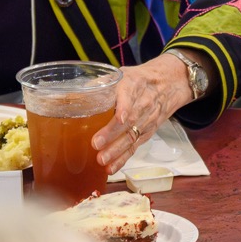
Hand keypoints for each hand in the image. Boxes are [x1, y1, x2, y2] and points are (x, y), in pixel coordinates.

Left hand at [92, 55, 190, 173]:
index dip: (125, 107)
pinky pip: (135, 146)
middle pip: (130, 120)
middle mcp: (143, 102)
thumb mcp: (122, 74)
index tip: (119, 117)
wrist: (169, 84)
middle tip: (96, 144)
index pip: (130, 95)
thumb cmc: (140, 79)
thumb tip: (71, 96)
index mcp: (134, 84)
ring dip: (117, 149)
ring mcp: (147, 119)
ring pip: (133, 135)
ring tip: (102, 160)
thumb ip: (100, 84)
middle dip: (112, 133)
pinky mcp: (147, 132)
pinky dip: (123, 158)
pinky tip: (111, 167)